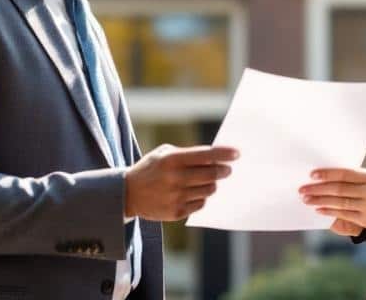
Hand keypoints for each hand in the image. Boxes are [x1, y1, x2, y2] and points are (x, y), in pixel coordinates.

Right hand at [124, 144, 238, 220]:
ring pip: (208, 191)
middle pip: (211, 175)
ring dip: (213, 185)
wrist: (127, 193)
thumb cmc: (151, 169)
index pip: (205, 155)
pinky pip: (200, 204)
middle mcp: (174, 178)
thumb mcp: (164, 154)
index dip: (223, 154)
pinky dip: (201, 197)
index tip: (237, 154)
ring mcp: (175, 197)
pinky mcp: (176, 212)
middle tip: (227, 170)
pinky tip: (194, 193)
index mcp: (171, 160)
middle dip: (223, 171)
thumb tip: (215, 158)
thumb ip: (188, 154)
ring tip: (208, 181)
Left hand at [299, 167, 365, 233]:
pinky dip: (330, 212)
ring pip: (340, 203)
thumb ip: (356, 178)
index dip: (328, 174)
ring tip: (307, 199)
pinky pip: (345, 215)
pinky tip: (320, 210)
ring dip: (320, 201)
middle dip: (318, 189)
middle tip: (303, 189)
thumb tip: (329, 178)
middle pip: (339, 188)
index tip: (313, 174)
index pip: (345, 173)